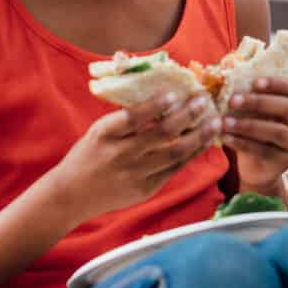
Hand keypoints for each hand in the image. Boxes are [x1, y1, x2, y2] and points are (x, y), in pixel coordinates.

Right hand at [50, 92, 221, 222]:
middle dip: (187, 116)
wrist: (72, 195)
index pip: (133, 118)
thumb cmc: (89, 154)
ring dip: (198, 136)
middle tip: (204, 100)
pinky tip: (206, 141)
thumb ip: (126, 119)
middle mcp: (120, 154)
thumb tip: (164, 95)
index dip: (155, 106)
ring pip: (174, 154)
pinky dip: (192, 154)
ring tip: (215, 122)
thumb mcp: (100, 131)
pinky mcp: (145, 190)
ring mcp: (134, 174)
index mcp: (105, 134)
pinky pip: (174, 169)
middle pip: (160, 135)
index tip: (175, 93)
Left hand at [223, 77, 287, 189]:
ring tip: (225, 123)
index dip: (277, 83)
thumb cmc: (249, 128)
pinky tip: (227, 139)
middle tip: (233, 100)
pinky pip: (266, 151)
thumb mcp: (248, 111)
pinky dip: (244, 143)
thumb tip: (224, 70)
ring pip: (278, 131)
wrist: (255, 166)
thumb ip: (244, 94)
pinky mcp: (285, 160)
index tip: (254, 82)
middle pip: (287, 107)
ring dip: (249, 125)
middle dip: (259, 102)